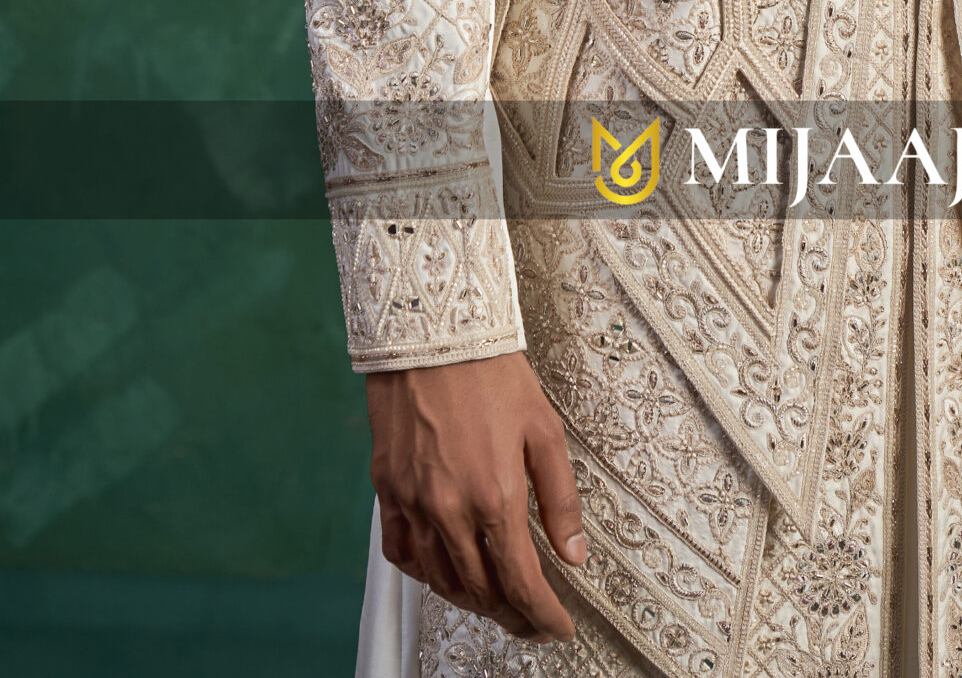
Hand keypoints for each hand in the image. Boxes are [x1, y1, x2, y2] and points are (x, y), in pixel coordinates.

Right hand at [367, 350, 584, 638]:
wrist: (433, 334)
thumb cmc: (489, 373)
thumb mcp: (544, 429)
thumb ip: (560, 498)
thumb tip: (573, 551)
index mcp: (495, 496)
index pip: (521, 582)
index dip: (542, 616)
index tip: (556, 626)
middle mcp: (450, 509)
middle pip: (481, 590)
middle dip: (511, 614)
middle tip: (530, 618)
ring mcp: (414, 503)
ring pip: (440, 580)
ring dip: (470, 599)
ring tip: (494, 599)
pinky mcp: (388, 490)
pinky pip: (401, 553)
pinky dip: (423, 573)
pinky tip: (441, 571)